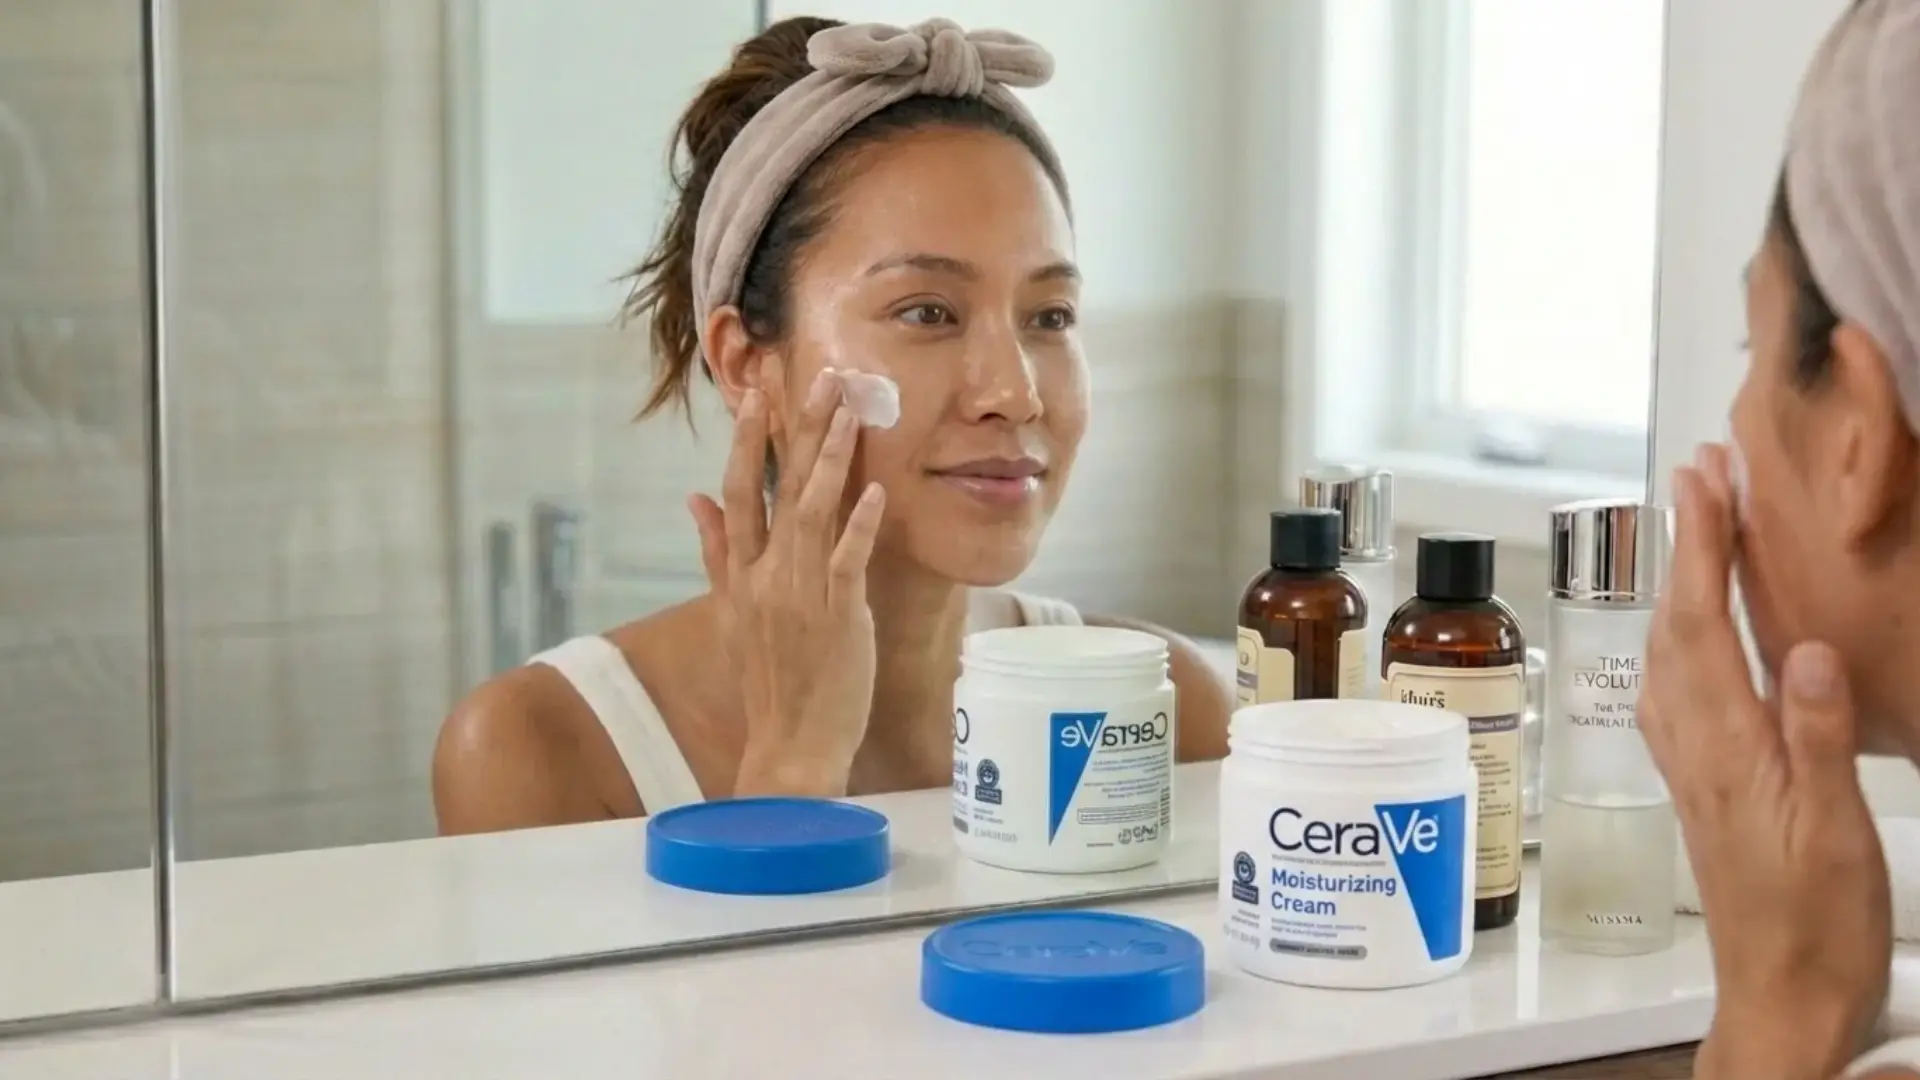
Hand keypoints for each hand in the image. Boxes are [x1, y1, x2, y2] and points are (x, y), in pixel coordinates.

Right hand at [687, 372, 886, 796]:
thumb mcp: (733, 613)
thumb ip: (716, 552)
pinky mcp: (837, 616)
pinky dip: (859, 524)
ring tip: (850, 411)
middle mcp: (764, 576)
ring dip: (831, 459)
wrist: (790, 744)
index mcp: (740, 573)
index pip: (738, 490)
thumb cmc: (771, 680)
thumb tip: (693, 498)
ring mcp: (800, 594)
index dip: (746, 438)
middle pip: (777, 487)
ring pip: (812, 511)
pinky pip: (848, 560)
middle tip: (819, 376)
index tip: (758, 390)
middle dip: (797, 429)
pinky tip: (875, 490)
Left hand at [1640, 445, 1889, 1079]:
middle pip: (1674, 624)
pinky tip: (1687, 637)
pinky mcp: (1702, 783)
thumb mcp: (1833, 831)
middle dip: (1685, 545)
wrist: (1780, 995)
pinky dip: (1680, 638)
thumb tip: (1809, 651)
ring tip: (1694, 530)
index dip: (1704, 548)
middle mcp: (1694, 745)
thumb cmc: (1812, 924)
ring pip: (1669, 650)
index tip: (1706, 482)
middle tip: (1698, 476)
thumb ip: (1817, 738)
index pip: (1702, 624)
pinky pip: (1676, 688)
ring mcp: (1691, 763)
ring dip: (1678, 584)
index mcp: (1727, 746)